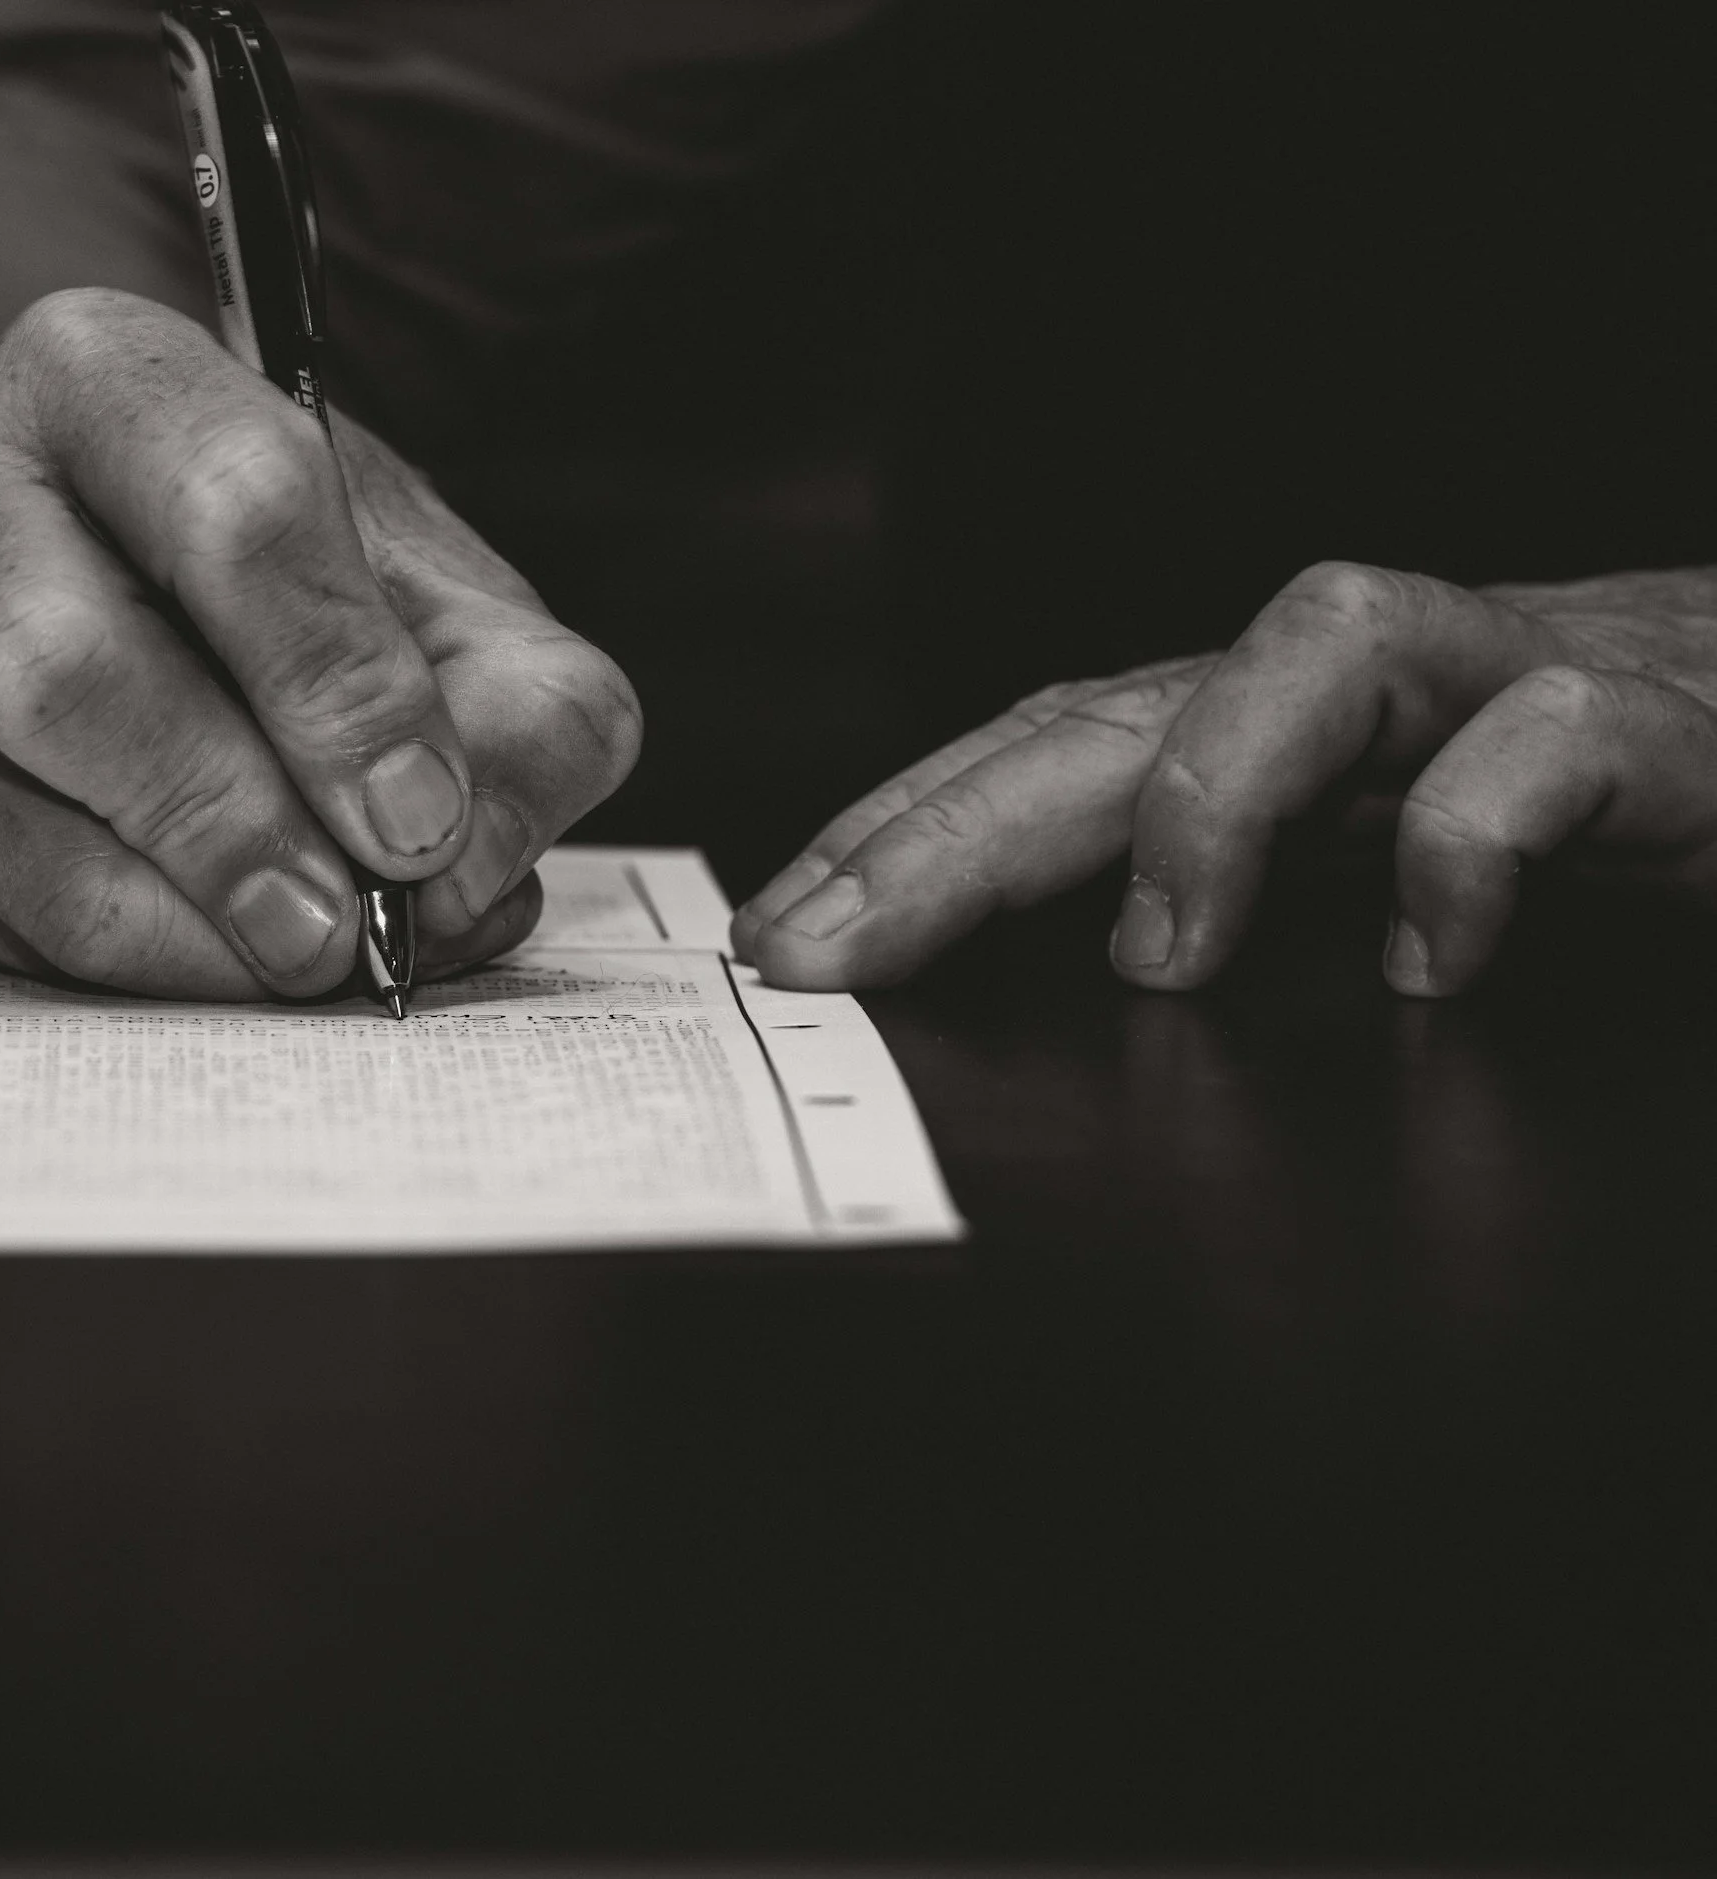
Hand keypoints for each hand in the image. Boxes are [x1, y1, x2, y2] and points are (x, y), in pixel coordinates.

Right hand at [0, 288, 640, 995]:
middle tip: (340, 930)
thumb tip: (465, 869)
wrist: (132, 574)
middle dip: (228, 827)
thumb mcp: (460, 607)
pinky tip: (213, 953)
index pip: (231, 512)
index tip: (419, 822)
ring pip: (5, 820)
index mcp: (111, 373)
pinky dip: (116, 967)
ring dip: (177, 932)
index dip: (337, 686)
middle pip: (65, 670)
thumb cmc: (305, 584)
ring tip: (302, 961)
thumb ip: (525, 716)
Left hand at [734, 561, 1716, 995]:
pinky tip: (1428, 964)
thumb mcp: (1386, 860)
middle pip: (1116, 708)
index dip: (901, 825)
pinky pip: (1553, 733)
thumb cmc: (1600, 795)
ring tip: (1155, 957)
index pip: (1046, 745)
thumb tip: (1073, 1003)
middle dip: (952, 826)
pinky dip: (1475, 840)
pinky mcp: (1665, 719)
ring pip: (1322, 644)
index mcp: (1277, 726)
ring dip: (1210, 794)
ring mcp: (1509, 676)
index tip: (778, 931)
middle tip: (823, 951)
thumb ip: (1243, 906)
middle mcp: (1361, 685)